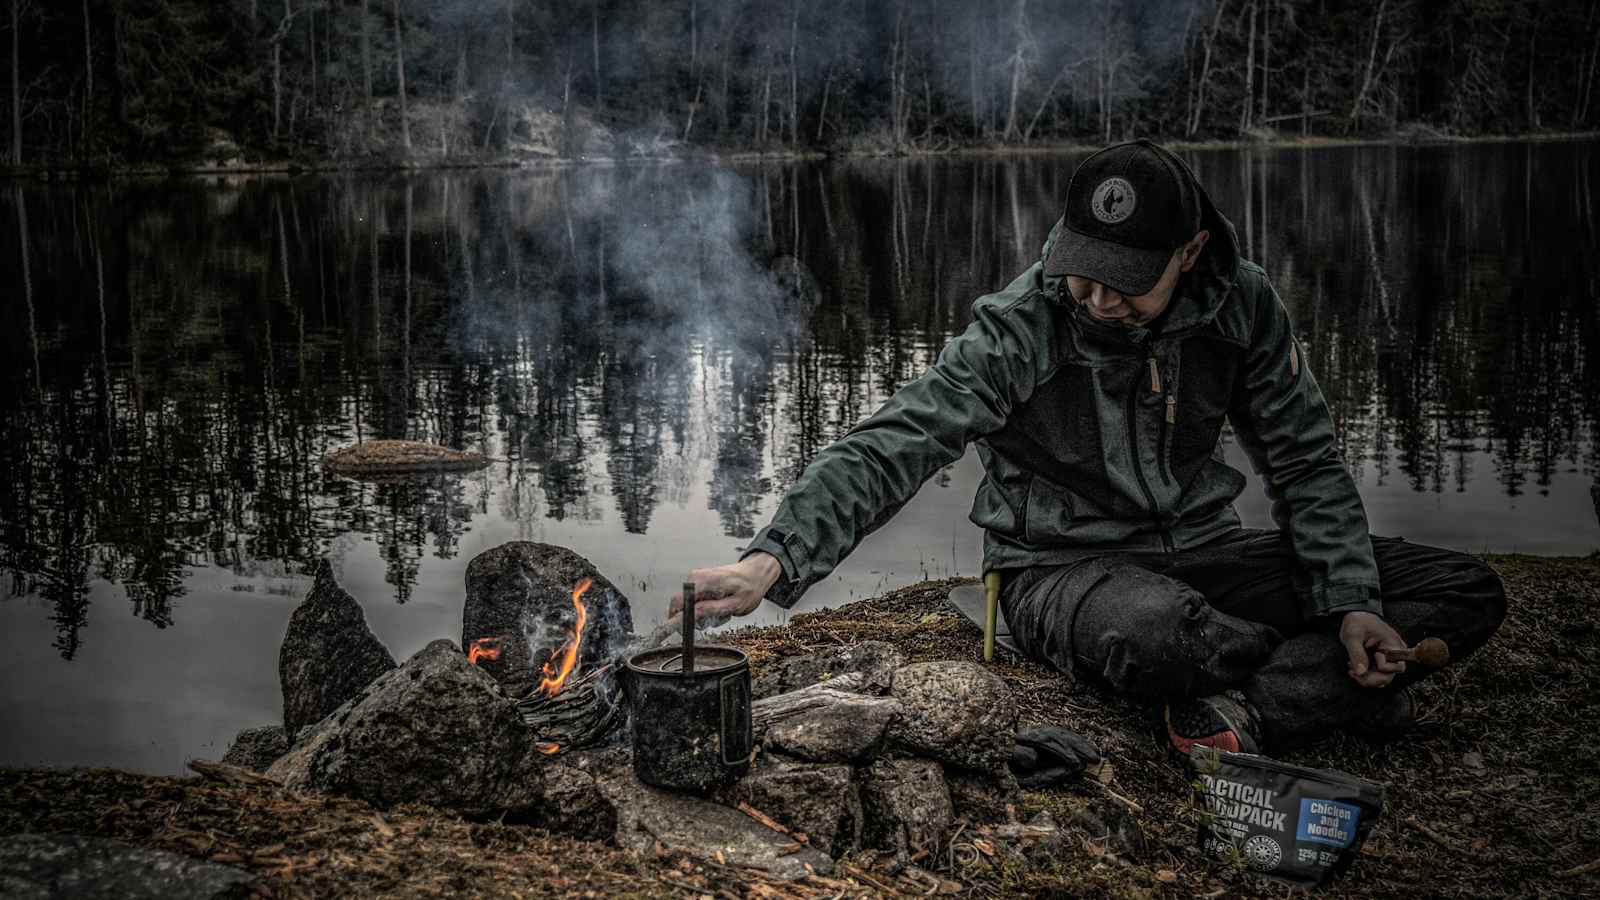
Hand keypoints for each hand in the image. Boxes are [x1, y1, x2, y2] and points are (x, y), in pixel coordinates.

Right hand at [668, 553, 782, 624]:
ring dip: (701, 615)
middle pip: (679, 605)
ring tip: (720, 612)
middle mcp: (696, 576)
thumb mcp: (734, 604)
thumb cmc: (749, 587)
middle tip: (712, 620)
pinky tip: (718, 606)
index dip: (675, 619)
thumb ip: (712, 609)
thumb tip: (693, 614)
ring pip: (686, 605)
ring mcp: (695, 578)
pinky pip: (692, 601)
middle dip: (693, 618)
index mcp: (704, 580)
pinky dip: (703, 608)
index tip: (679, 632)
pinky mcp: (697, 582)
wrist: (755, 574)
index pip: (677, 601)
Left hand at [1339, 611, 1407, 687]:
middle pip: (1389, 676)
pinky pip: (1379, 674)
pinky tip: (1357, 669)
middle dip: (1371, 679)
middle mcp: (1395, 653)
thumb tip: (1361, 672)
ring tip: (1353, 669)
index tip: (1367, 657)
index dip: (1378, 667)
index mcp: (1393, 644)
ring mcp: (1390, 658)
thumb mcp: (1352, 635)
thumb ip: (1356, 654)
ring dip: (1367, 678)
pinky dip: (1367, 675)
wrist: (1357, 616)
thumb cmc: (1358, 621)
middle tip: (1354, 673)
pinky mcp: (1383, 660)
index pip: (1393, 667)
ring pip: (1383, 678)